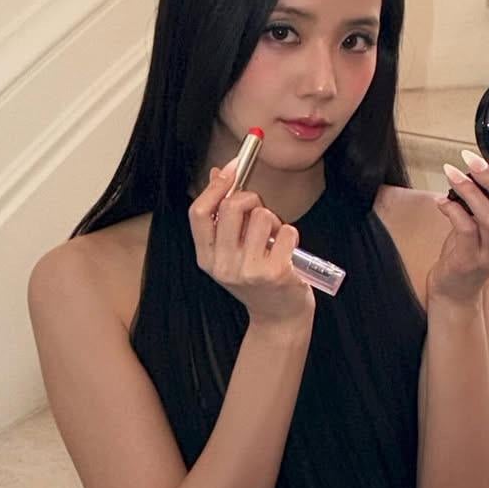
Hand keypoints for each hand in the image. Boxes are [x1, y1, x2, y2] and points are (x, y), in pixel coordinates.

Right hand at [189, 159, 313, 324]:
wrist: (278, 317)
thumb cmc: (257, 278)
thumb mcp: (231, 251)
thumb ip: (222, 216)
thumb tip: (217, 173)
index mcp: (206, 258)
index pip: (198, 213)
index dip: (215, 187)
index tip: (231, 170)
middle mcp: (223, 265)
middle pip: (231, 206)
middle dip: (251, 198)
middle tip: (259, 210)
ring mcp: (249, 270)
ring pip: (262, 215)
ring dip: (273, 220)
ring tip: (273, 239)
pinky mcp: (275, 273)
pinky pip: (286, 231)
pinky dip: (290, 234)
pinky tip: (286, 250)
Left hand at [428, 145, 488, 305]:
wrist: (454, 288)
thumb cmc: (468, 246)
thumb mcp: (485, 219)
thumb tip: (484, 159)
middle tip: (473, 159)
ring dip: (470, 192)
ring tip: (451, 173)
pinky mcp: (470, 261)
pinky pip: (466, 231)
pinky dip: (453, 211)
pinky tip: (442, 202)